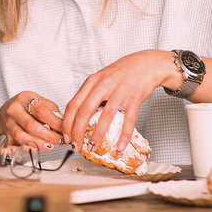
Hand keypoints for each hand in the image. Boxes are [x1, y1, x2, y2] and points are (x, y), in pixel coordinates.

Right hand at [0, 92, 64, 152]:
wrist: (5, 111)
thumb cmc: (26, 107)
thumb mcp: (38, 102)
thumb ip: (52, 111)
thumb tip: (64, 125)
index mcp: (23, 98)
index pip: (40, 111)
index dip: (54, 122)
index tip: (64, 130)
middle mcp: (13, 110)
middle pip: (31, 125)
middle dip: (48, 136)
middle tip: (60, 141)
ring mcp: (7, 123)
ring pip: (21, 137)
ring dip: (38, 144)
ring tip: (50, 146)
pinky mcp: (3, 136)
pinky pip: (12, 146)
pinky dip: (21, 150)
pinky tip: (33, 150)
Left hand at [59, 50, 173, 153]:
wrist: (145, 63)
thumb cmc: (121, 73)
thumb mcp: (101, 78)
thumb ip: (90, 93)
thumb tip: (77, 116)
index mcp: (92, 81)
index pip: (73, 104)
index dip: (67, 122)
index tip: (66, 136)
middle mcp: (103, 85)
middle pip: (84, 111)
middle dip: (77, 132)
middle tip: (75, 146)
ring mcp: (119, 91)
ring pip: (105, 117)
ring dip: (97, 135)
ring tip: (92, 147)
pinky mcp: (134, 98)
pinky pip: (128, 120)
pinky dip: (124, 135)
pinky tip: (120, 146)